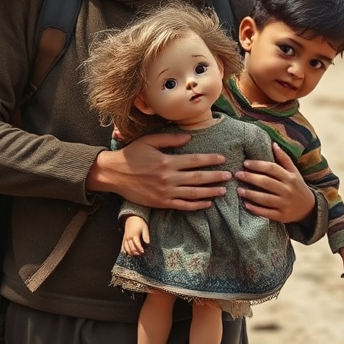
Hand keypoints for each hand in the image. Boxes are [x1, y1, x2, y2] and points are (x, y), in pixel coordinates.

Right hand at [87, 131, 231, 209]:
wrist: (113, 174)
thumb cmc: (131, 155)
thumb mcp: (149, 141)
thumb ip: (170, 139)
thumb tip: (189, 137)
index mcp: (167, 161)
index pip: (194, 160)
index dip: (210, 159)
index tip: (222, 159)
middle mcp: (168, 178)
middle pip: (198, 178)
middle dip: (215, 177)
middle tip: (229, 176)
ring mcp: (166, 192)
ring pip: (193, 193)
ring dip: (210, 192)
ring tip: (223, 190)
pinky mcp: (161, 203)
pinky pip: (183, 205)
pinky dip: (197, 205)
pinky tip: (207, 203)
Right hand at [122, 216, 149, 255]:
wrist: (132, 217)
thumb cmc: (139, 222)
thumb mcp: (145, 228)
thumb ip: (146, 236)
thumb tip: (148, 242)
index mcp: (134, 235)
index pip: (137, 245)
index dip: (140, 249)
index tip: (143, 252)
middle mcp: (129, 237)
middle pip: (131, 248)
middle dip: (136, 252)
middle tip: (140, 254)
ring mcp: (125, 238)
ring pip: (126, 248)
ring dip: (130, 252)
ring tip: (134, 255)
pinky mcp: (124, 238)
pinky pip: (122, 245)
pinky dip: (123, 250)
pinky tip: (125, 253)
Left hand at [235, 142, 315, 222]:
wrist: (309, 208)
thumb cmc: (297, 186)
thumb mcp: (294, 172)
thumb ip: (284, 158)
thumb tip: (273, 143)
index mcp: (289, 177)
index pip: (272, 168)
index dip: (258, 165)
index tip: (245, 163)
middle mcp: (287, 190)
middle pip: (266, 182)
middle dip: (250, 178)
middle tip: (237, 174)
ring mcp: (284, 204)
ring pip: (265, 198)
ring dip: (250, 194)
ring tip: (238, 190)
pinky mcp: (282, 216)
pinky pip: (267, 213)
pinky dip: (256, 209)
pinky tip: (246, 205)